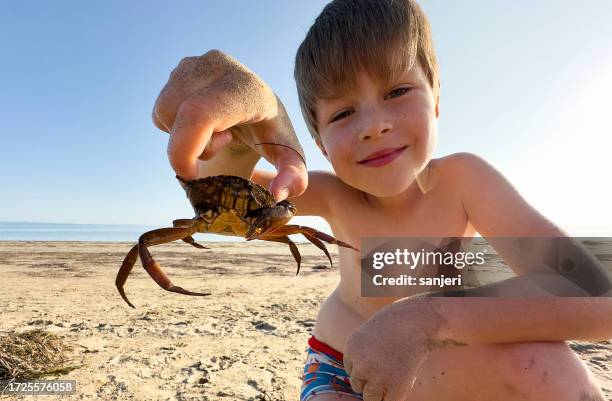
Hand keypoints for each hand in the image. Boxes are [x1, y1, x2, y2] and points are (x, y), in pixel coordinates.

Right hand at [153, 50, 306, 199]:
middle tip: (223, 144)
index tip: (191, 174)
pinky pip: (161, 108)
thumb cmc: (272, 136)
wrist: (260, 107)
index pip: (200, 113)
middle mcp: (219, 67)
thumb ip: (293, 178)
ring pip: (164, 113)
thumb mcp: (290, 158)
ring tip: (216, 131)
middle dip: (189, 146)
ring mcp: (197, 63)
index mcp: (246, 90)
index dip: (185, 148)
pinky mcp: (182, 66)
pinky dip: (175, 125)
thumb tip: (277, 193)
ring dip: (182, 135)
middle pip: (177, 117)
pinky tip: (204, 120)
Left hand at [343, 299, 445, 400]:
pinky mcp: (395, 387)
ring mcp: (377, 377)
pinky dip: (395, 395)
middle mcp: (360, 364)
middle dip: (371, 380)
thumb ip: (364, 352)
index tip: (379, 359)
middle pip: (357, 385)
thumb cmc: (399, 322)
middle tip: (388, 368)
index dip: (365, 367)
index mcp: (351, 348)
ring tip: (394, 376)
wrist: (419, 321)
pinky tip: (403, 380)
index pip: (351, 369)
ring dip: (381, 391)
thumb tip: (364, 378)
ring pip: (370, 397)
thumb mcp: (372, 331)